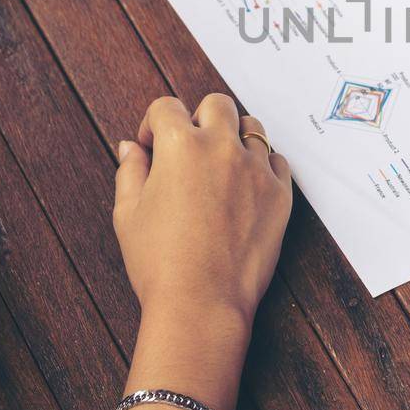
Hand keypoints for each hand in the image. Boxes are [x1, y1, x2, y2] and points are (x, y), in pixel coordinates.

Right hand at [113, 94, 292, 324]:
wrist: (202, 302)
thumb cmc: (159, 263)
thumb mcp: (128, 213)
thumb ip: (130, 171)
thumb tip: (131, 148)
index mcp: (180, 145)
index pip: (166, 107)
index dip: (153, 125)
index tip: (152, 146)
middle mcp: (222, 148)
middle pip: (217, 106)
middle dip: (199, 119)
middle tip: (189, 149)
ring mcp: (256, 169)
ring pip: (252, 128)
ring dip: (234, 137)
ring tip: (220, 166)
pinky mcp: (281, 194)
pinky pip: (277, 161)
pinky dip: (262, 166)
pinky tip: (245, 188)